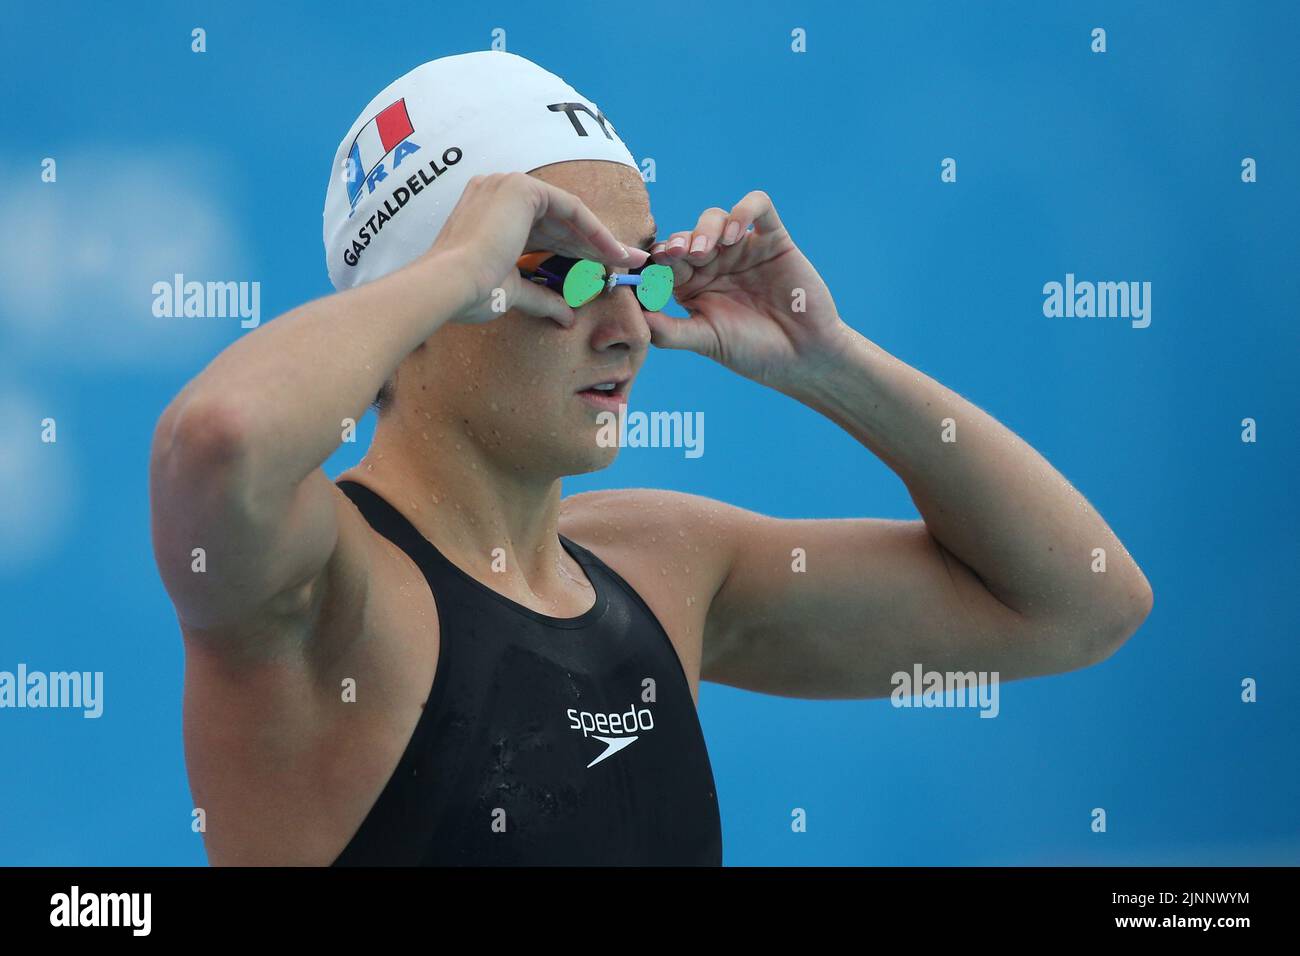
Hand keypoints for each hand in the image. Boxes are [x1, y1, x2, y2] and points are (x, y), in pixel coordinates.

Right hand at [424, 172, 648, 327]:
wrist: (449, 285)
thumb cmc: (469, 293)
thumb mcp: (512, 292)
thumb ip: (541, 298)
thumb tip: (567, 318)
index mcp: (487, 214)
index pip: (542, 232)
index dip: (574, 251)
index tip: (601, 271)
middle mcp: (496, 193)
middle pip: (559, 222)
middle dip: (595, 245)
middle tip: (626, 263)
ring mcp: (508, 186)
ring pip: (569, 215)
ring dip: (600, 239)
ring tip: (628, 261)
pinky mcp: (522, 189)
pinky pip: (571, 209)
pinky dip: (593, 231)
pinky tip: (613, 252)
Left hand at [643, 190, 849, 391]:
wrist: (803, 357)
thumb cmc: (752, 352)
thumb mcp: (704, 340)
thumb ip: (668, 330)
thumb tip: (634, 315)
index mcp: (692, 286)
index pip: (663, 263)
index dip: (653, 261)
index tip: (648, 271)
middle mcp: (715, 263)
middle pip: (685, 235)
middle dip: (677, 243)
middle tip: (676, 256)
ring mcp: (743, 249)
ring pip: (715, 217)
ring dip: (705, 229)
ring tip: (705, 250)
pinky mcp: (773, 239)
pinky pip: (758, 207)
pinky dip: (744, 210)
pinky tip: (736, 233)